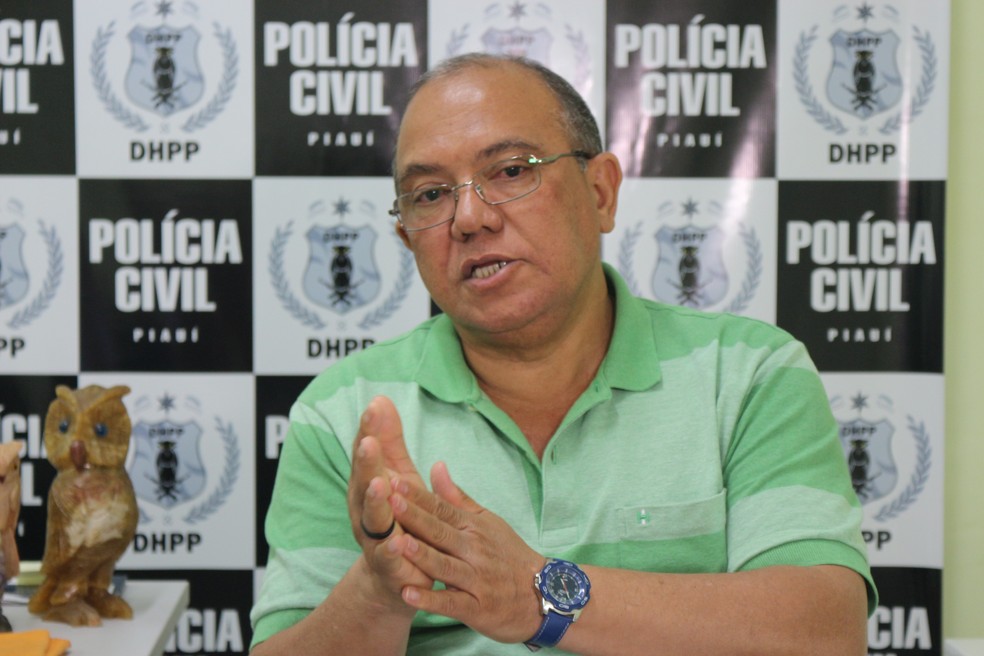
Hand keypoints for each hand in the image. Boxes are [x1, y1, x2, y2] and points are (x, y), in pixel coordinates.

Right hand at [346, 397, 431, 608]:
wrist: (396, 574)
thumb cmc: (398, 515)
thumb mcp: (396, 473)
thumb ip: (389, 440)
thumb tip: (380, 397)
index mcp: (367, 484)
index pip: (367, 453)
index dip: (369, 430)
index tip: (375, 407)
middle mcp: (364, 509)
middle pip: (363, 482)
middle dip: (365, 462)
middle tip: (369, 442)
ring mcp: (373, 538)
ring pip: (372, 518)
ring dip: (375, 502)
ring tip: (380, 483)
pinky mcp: (389, 566)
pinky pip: (388, 557)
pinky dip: (391, 549)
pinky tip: (398, 539)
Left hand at [391, 461, 545, 643]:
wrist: (544, 593)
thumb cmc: (508, 555)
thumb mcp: (487, 521)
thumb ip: (457, 497)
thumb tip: (435, 465)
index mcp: (474, 527)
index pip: (442, 509)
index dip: (418, 496)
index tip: (394, 481)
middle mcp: (474, 550)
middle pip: (441, 532)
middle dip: (415, 518)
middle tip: (389, 502)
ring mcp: (476, 580)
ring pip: (445, 566)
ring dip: (422, 556)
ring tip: (398, 545)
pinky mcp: (477, 608)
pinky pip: (452, 603)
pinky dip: (430, 600)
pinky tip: (408, 595)